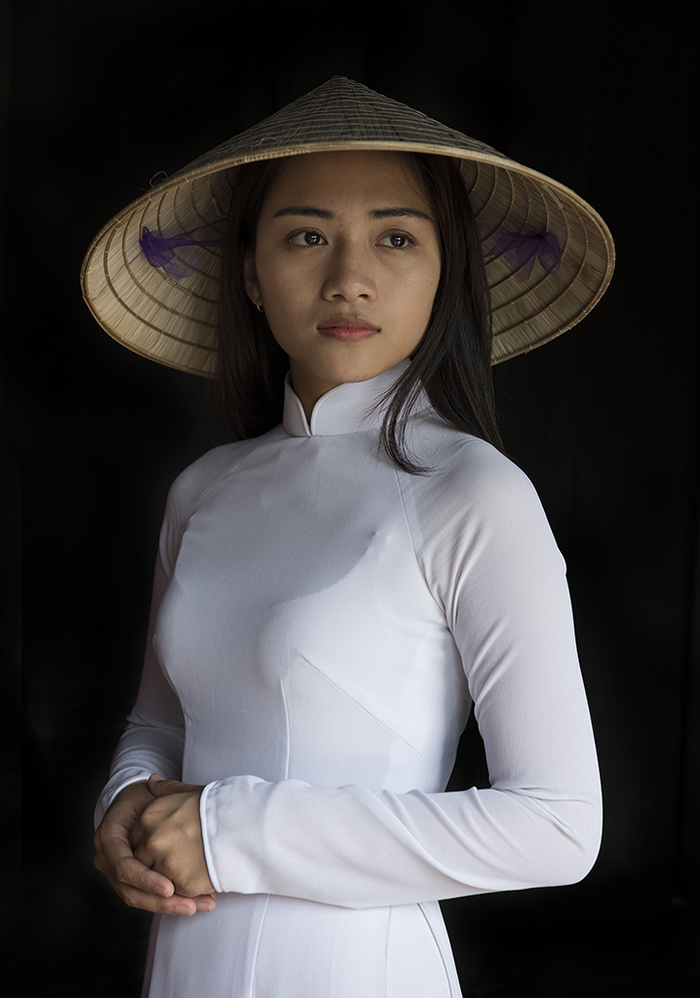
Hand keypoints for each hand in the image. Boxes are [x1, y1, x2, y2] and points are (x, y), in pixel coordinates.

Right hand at [93, 778, 215, 915]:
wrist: (132, 805)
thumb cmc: (142, 797)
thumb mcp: (148, 794)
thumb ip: (155, 793)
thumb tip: (155, 783)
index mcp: (108, 837)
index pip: (124, 866)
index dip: (145, 879)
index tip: (169, 888)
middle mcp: (106, 859)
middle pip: (130, 890)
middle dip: (160, 902)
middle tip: (189, 905)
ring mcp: (115, 873)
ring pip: (138, 898)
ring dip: (167, 906)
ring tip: (197, 906)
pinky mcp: (128, 881)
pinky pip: (145, 896)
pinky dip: (167, 902)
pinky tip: (193, 903)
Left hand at [130, 775, 215, 898]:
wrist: (245, 826)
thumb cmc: (218, 807)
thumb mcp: (189, 791)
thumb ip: (166, 789)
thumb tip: (151, 781)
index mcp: (149, 816)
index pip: (136, 838)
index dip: (151, 843)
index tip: (169, 842)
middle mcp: (152, 840)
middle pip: (142, 861)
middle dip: (156, 863)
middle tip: (180, 857)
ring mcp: (165, 863)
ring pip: (157, 880)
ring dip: (170, 877)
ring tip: (192, 867)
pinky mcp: (181, 884)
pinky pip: (176, 892)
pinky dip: (186, 888)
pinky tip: (201, 876)